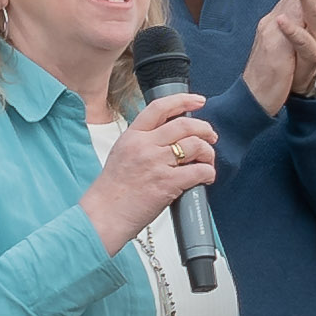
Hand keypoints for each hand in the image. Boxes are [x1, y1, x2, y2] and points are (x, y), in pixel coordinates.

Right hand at [86, 90, 217, 250]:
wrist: (104, 215)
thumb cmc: (112, 191)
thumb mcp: (122, 154)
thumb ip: (143, 142)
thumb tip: (169, 137)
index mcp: (133, 136)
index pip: (160, 108)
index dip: (183, 100)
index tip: (198, 101)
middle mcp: (145, 145)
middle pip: (184, 125)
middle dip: (204, 129)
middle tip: (211, 136)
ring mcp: (156, 163)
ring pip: (195, 145)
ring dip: (208, 152)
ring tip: (207, 160)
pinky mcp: (168, 183)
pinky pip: (199, 171)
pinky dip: (208, 172)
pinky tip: (206, 177)